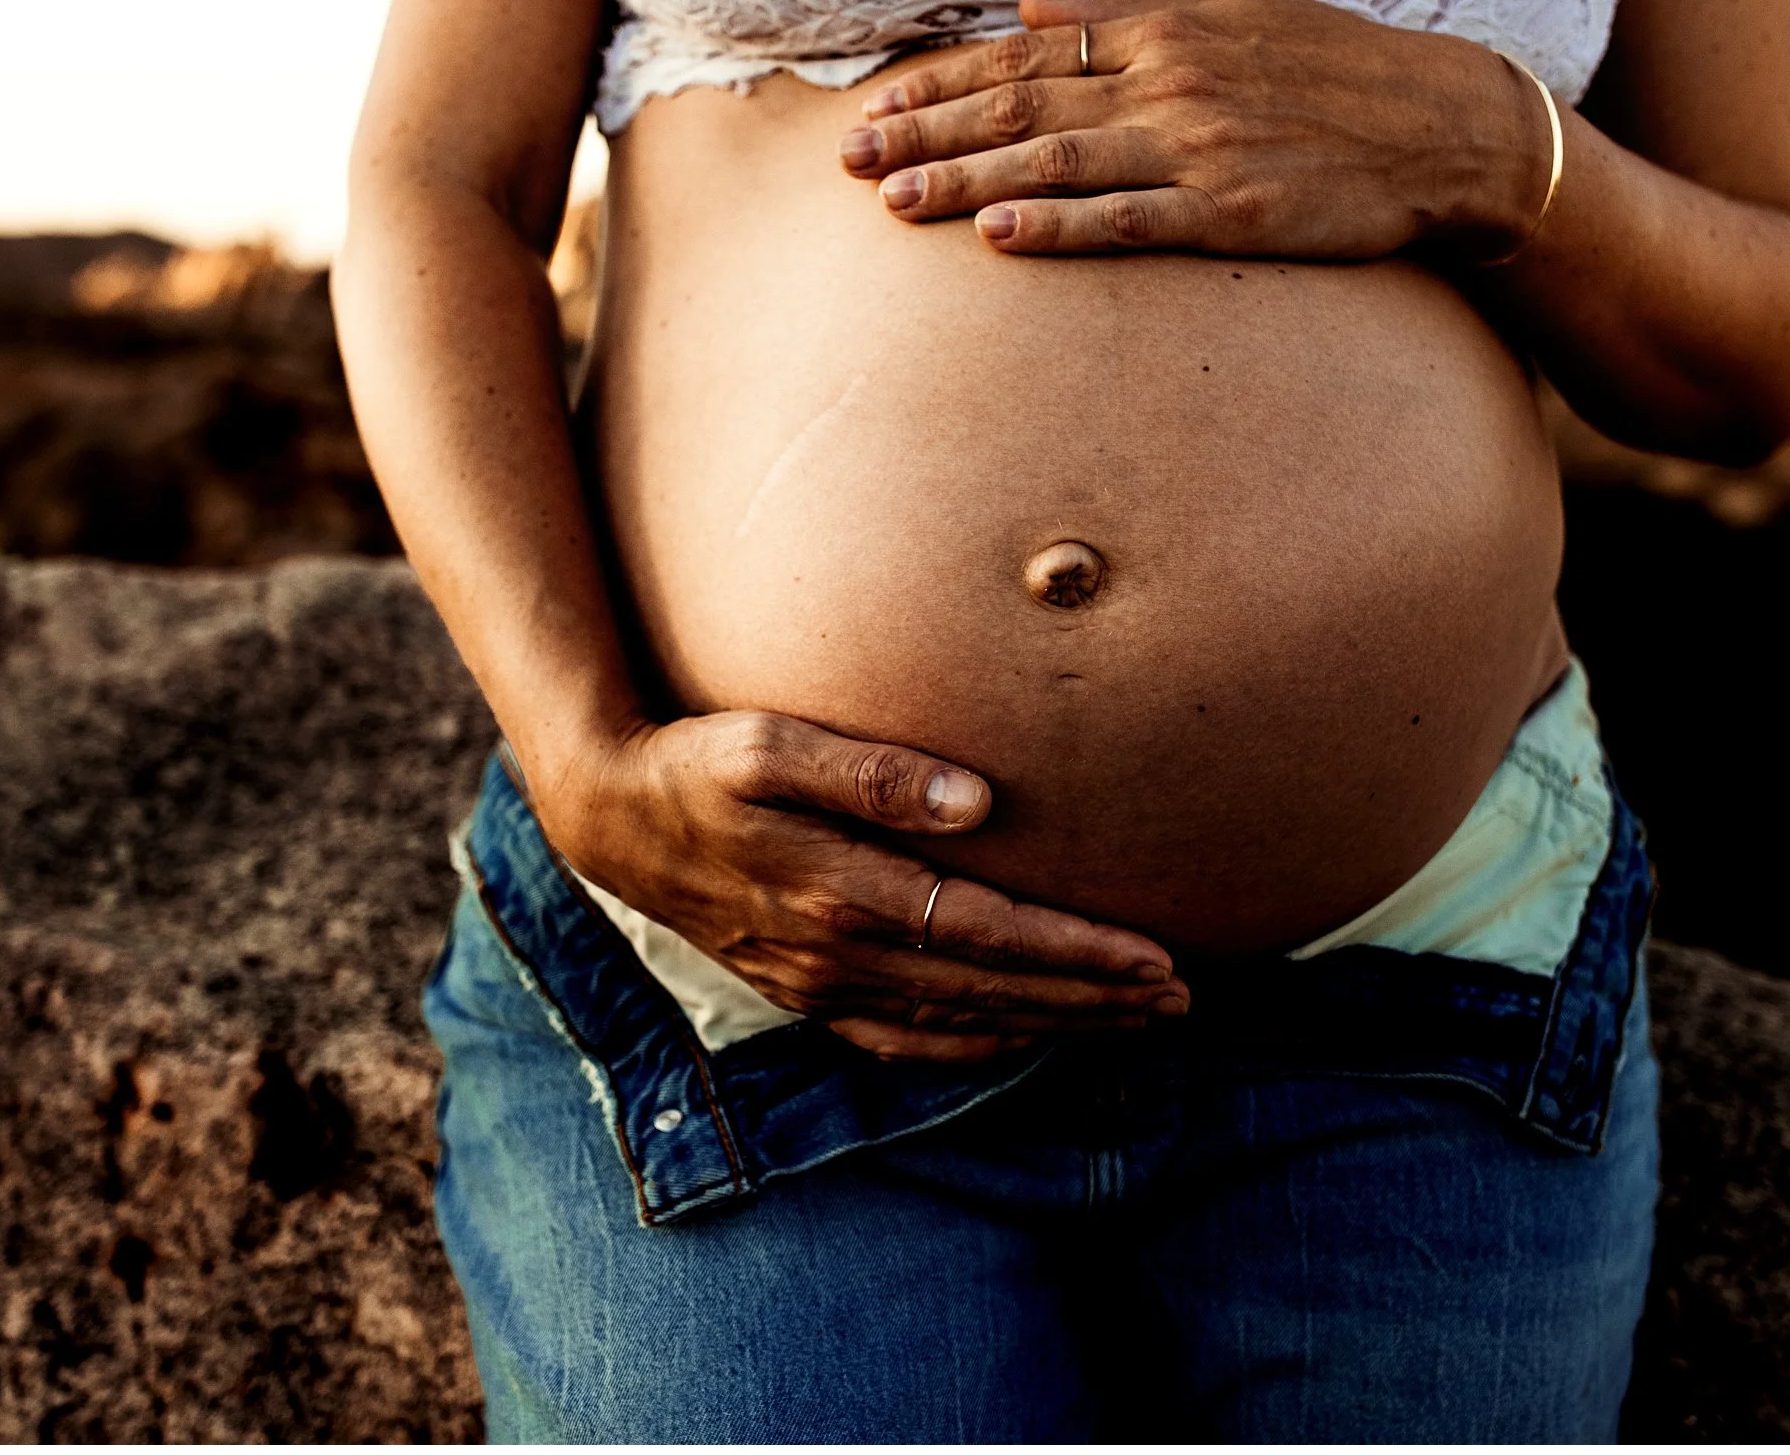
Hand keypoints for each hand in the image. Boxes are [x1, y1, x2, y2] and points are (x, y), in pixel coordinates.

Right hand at [535, 710, 1189, 1063]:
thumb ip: (869, 770)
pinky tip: (1024, 1036)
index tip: (1157, 960)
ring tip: (1135, 1021)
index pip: (989, 936)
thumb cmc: (694, 762)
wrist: (608, 818)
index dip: (1077, 954)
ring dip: (1053, 1025)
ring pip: (960, 1023)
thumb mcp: (767, 743)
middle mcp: (836, 957)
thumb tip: (977, 802)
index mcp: (839, 895)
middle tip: (1181, 1000)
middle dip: (1093, 1000)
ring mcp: (820, 986)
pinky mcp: (805, 993)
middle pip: (992, 992)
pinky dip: (975, 1046)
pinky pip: (906, 1041)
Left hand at [837, 0, 1546, 260]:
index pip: (1023, 54)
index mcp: (1162, 32)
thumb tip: (1029, 8)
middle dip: (926, 133)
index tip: (873, 104)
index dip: (940, 80)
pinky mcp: (1231, 212)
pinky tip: (997, 236)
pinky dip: (1058, 227)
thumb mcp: (1230, 16)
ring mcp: (1197, 148)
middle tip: (849, 161)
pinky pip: (1128, 220)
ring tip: (896, 202)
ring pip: (1056, 161)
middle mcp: (1168, 82)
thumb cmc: (1337, 73)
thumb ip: (1121, 17)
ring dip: (968, 180)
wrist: (1446, 126)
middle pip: (1020, 105)